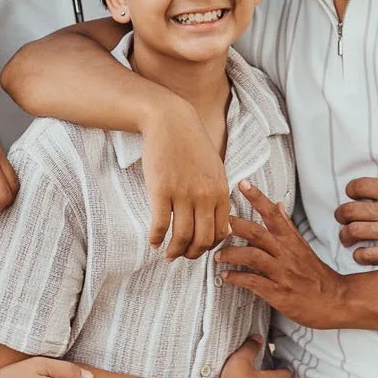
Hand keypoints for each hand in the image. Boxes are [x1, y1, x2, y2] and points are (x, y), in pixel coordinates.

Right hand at [140, 96, 231, 259]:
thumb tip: (225, 226)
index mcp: (220, 192)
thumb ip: (220, 196)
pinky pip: (160, 225)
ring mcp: (183, 194)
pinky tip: (153, 242)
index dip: (210, 246)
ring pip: (181, 237)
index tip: (199, 248)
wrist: (171, 121)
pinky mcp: (161, 190)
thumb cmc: (193, 145)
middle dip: (192, 254)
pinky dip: (156, 239)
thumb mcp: (216, 170)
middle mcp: (204, 196)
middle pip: (202, 240)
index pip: (221, 232)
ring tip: (168, 254)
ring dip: (174, 251)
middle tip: (182, 256)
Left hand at [220, 182, 353, 328]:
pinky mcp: (278, 293)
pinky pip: (253, 282)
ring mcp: (282, 273)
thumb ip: (287, 226)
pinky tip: (226, 277)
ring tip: (217, 255)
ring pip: (252, 256)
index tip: (242, 184)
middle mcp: (286, 254)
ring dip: (231, 254)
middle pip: (257, 233)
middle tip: (217, 221)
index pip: (273, 213)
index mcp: (291, 241)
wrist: (335, 301)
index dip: (257, 197)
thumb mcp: (303, 246)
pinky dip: (237, 278)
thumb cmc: (317, 275)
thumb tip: (278, 205)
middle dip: (235, 225)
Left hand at [336, 160, 377, 265]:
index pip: (360, 186)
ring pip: (353, 232)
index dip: (351, 188)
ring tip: (345, 237)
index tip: (351, 192)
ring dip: (344, 235)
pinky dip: (359, 255)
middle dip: (340, 213)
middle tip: (341, 216)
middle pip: (350, 210)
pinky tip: (360, 254)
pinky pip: (368, 255)